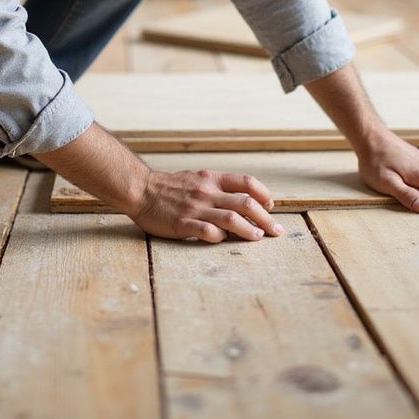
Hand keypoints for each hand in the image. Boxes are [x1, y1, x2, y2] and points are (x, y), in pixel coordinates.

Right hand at [130, 169, 284, 242]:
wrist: (142, 190)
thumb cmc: (171, 187)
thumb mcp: (197, 178)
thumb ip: (218, 187)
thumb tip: (243, 200)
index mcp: (211, 179)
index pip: (246, 182)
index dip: (263, 194)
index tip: (270, 206)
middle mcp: (207, 192)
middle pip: (245, 203)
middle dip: (265, 218)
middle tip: (275, 231)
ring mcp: (195, 208)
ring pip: (231, 219)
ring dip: (249, 230)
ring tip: (258, 238)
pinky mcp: (182, 223)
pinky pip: (207, 232)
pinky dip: (220, 237)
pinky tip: (225, 241)